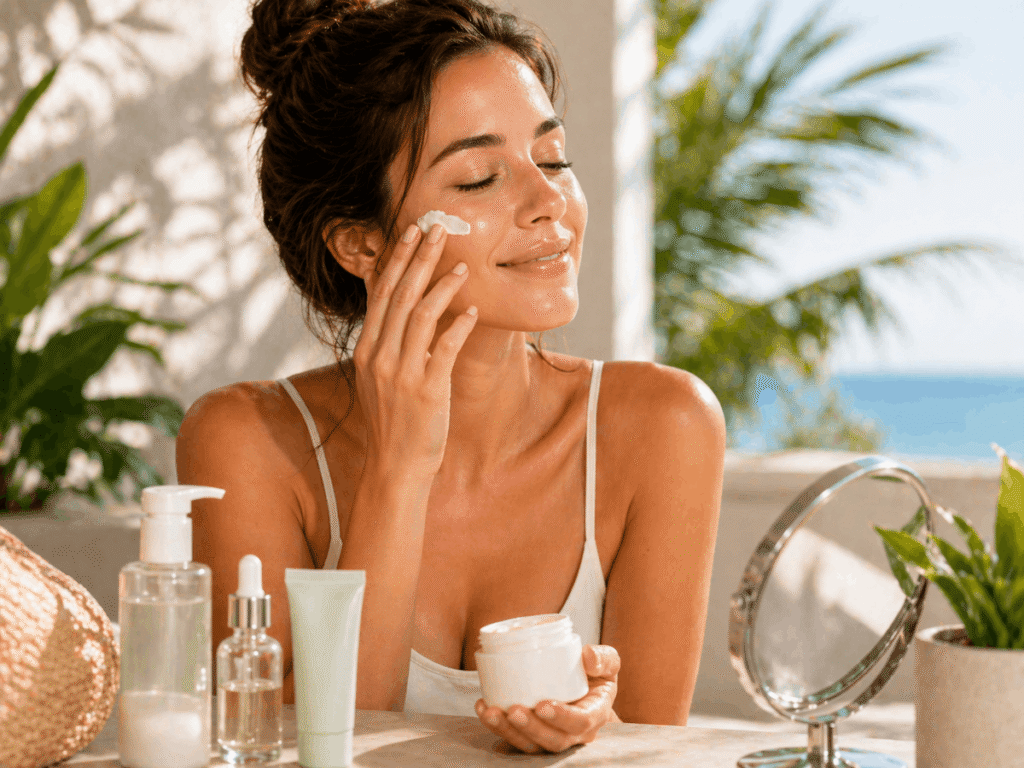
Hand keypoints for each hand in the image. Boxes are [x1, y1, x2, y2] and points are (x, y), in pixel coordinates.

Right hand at [354, 223, 477, 478]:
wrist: (396, 465)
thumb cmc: (394, 419)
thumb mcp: (379, 375)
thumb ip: (385, 339)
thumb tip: (392, 304)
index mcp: (368, 349)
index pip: (381, 293)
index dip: (397, 259)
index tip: (411, 232)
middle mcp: (380, 356)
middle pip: (400, 295)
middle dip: (420, 259)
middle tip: (438, 230)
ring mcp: (401, 373)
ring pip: (421, 316)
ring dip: (444, 287)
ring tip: (463, 267)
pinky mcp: (426, 390)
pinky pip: (443, 349)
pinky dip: (458, 327)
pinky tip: (473, 311)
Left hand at [474, 644, 620, 753]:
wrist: (585, 685)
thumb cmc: (596, 674)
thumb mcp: (608, 663)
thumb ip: (604, 657)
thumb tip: (588, 656)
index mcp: (595, 714)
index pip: (581, 722)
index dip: (562, 718)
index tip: (542, 705)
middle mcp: (574, 733)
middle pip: (554, 740)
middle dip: (531, 728)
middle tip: (514, 710)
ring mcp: (551, 736)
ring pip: (531, 745)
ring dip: (509, 731)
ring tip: (491, 712)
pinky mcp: (533, 736)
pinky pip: (515, 739)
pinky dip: (497, 727)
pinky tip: (484, 708)